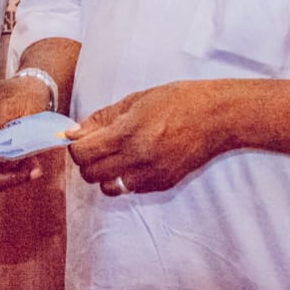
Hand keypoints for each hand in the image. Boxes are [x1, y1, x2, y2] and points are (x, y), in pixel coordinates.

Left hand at [67, 82, 227, 195]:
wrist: (216, 117)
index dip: (76, 147)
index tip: (80, 139)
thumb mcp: (135, 100)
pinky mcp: (163, 185)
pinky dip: (126, 179)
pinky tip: (136, 161)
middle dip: (87, 161)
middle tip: (96, 148)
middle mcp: (137, 158)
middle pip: (91, 174)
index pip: (83, 153)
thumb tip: (74, 132)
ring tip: (116, 157)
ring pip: (109, 188)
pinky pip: (131, 190)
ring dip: (105, 175)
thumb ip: (102, 118)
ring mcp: (151, 175)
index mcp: (127, 133)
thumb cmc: (177, 101)